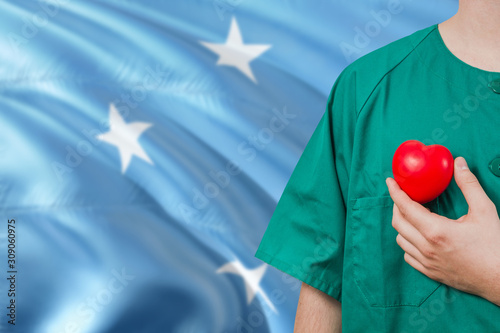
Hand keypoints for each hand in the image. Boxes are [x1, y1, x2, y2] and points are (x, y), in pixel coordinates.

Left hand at [386, 156, 499, 304]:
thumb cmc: (494, 246)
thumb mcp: (484, 210)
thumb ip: (469, 185)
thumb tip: (458, 163)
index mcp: (436, 231)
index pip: (405, 207)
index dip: (395, 192)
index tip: (390, 181)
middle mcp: (426, 247)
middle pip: (398, 222)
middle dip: (397, 205)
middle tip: (403, 195)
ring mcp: (426, 262)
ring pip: (400, 239)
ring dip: (402, 224)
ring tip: (412, 214)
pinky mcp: (430, 272)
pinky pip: (408, 256)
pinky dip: (408, 243)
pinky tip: (417, 236)